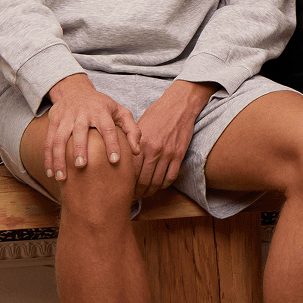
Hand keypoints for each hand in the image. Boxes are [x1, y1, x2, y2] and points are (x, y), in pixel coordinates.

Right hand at [44, 73, 141, 181]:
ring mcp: (66, 117)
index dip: (112, 143)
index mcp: (101, 112)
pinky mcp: (53, 122)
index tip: (114, 161)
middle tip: (81, 166)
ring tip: (61, 178)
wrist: (74, 90)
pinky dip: (48, 158)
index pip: (107, 128)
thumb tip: (137, 151)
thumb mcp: (120, 112)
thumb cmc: (101, 106)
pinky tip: (50, 173)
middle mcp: (82, 113)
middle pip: (79, 131)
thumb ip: (132, 130)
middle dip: (79, 148)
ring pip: (59, 138)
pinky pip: (48, 141)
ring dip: (59, 158)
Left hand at [134, 80, 215, 197]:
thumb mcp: (140, 126)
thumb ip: (132, 143)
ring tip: (145, 194)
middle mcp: (153, 151)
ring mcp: (167, 154)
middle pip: (143, 180)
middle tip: (132, 196)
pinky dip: (164, 185)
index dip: (126, 183)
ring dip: (150, 191)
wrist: (178, 106)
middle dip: (137, 192)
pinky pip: (171, 177)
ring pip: (157, 182)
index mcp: (140, 144)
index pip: (131, 171)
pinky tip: (159, 186)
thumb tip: (123, 156)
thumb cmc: (157, 113)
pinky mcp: (179, 155)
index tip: (123, 188)